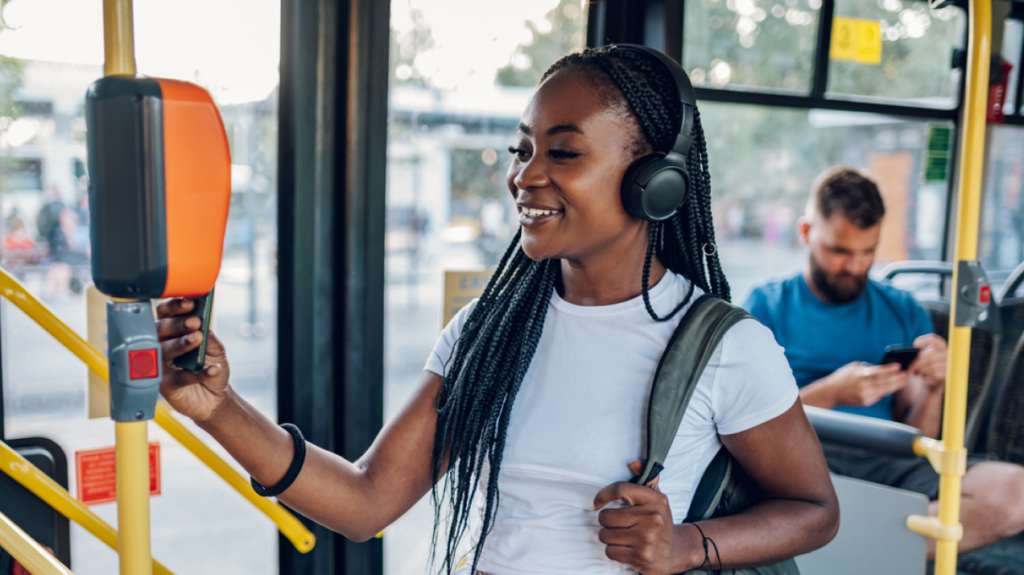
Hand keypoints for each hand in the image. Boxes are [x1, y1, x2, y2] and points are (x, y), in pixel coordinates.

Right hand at [156, 297, 231, 422]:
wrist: (215, 396)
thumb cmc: (209, 365)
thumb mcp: (215, 348)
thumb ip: (208, 335)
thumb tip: (201, 321)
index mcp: (171, 332)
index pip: (166, 314)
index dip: (174, 307)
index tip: (189, 303)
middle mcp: (161, 346)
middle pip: (160, 330)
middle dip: (177, 324)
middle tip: (194, 322)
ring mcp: (160, 365)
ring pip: (163, 351)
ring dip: (181, 344)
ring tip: (198, 338)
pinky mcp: (165, 385)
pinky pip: (178, 378)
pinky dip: (196, 374)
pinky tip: (212, 370)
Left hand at [592, 461, 693, 574]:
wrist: (675, 551)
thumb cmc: (660, 522)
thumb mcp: (656, 498)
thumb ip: (646, 478)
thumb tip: (634, 463)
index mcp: (656, 500)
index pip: (621, 489)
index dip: (603, 495)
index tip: (597, 503)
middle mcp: (653, 518)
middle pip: (606, 516)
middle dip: (606, 522)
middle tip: (617, 524)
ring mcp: (647, 538)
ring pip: (605, 535)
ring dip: (609, 537)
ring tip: (623, 537)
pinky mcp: (641, 556)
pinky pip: (610, 551)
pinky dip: (614, 551)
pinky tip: (626, 548)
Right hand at [828, 361, 908, 406]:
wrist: (831, 393)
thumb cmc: (841, 377)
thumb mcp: (852, 368)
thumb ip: (866, 367)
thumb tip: (881, 368)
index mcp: (859, 375)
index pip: (878, 372)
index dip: (889, 369)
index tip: (899, 366)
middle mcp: (863, 385)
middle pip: (884, 381)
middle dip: (897, 377)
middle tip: (907, 374)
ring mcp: (865, 395)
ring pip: (884, 390)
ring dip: (896, 385)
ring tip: (904, 381)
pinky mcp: (865, 402)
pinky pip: (879, 395)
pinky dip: (887, 391)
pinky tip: (894, 387)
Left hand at [910, 334, 946, 391]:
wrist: (936, 378)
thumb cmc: (928, 365)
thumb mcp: (925, 357)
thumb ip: (922, 354)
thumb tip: (918, 355)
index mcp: (940, 347)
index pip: (934, 339)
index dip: (924, 340)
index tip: (915, 344)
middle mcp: (946, 353)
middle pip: (930, 355)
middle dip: (918, 362)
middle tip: (912, 367)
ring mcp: (948, 363)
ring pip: (932, 365)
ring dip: (922, 369)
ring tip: (917, 372)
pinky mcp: (947, 373)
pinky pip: (935, 373)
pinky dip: (928, 375)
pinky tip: (924, 376)